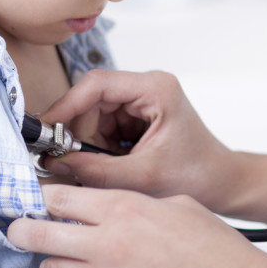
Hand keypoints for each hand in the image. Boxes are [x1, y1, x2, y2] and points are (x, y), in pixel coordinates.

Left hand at [7, 185, 266, 267]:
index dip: (40, 197)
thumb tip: (101, 207)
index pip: (59, 197)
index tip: (34, 200)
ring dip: (57, 266)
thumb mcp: (175, 203)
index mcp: (125, 208)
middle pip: (38, 234)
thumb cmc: (215, 246)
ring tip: (70, 263)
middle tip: (20, 231)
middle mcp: (109, 244)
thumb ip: (133, 203)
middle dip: (23, 231)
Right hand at [39, 70, 242, 211]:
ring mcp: (142, 100)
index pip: (98, 84)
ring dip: (90, 144)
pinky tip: (114, 166)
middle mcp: (147, 87)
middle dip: (78, 133)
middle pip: (91, 100)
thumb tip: (53, 162)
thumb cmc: (196, 176)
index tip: (45, 129)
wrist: (221, 184)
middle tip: (67, 161)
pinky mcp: (137, 116)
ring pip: (93, 116)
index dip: (66, 105)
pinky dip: (99, 148)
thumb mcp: (141, 177)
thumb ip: (95, 169)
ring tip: (105, 169)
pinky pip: (102, 127)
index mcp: (156, 89)